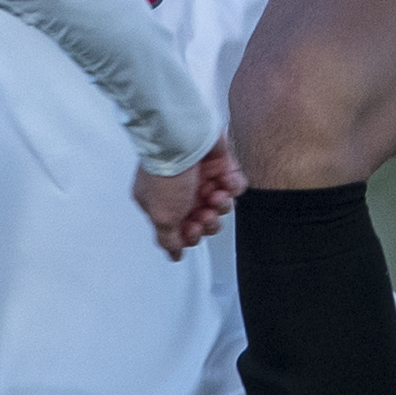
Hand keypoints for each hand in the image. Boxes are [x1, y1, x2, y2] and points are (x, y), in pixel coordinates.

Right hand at [133, 136, 246, 258]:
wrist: (183, 139)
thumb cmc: (167, 172)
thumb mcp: (161, 216)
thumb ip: (168, 239)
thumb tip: (173, 255)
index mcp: (160, 203)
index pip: (180, 229)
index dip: (191, 234)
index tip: (192, 229)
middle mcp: (180, 191)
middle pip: (202, 219)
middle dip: (208, 221)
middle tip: (206, 213)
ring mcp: (200, 177)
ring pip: (220, 204)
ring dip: (222, 204)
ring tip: (217, 195)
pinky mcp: (219, 164)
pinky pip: (234, 183)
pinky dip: (234, 185)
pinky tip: (226, 182)